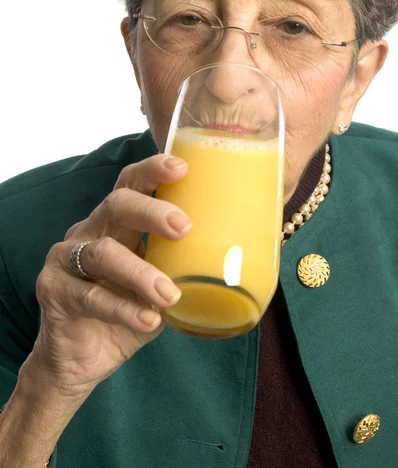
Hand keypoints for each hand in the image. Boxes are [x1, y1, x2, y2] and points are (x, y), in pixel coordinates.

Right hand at [25, 154, 190, 397]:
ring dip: (140, 273)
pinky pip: (90, 297)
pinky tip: (148, 321)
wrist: (84, 359)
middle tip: (183, 227)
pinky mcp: (54, 291)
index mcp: (117, 224)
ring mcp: (67, 260)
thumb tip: (240, 263)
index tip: (182, 168)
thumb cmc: (128, 312)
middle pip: (116, 205)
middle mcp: (90, 233)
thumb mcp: (161, 286)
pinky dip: (123, 309)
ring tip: (170, 295)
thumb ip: (185, 270)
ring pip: (103, 253)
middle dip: (151, 211)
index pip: (131, 185)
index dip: (152, 172)